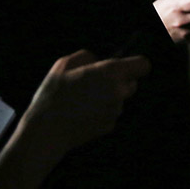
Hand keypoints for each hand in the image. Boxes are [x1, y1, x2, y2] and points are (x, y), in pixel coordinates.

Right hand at [0, 50, 150, 188]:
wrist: (46, 131)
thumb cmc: (53, 95)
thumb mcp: (63, 65)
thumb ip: (85, 57)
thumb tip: (96, 60)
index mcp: (110, 73)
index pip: (143, 65)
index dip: (135, 65)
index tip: (125, 67)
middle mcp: (118, 91)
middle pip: (132, 84)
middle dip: (120, 82)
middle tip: (98, 83)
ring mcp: (116, 110)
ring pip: (120, 99)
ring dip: (108, 98)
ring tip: (82, 100)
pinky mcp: (110, 126)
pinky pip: (110, 114)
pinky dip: (101, 112)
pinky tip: (82, 114)